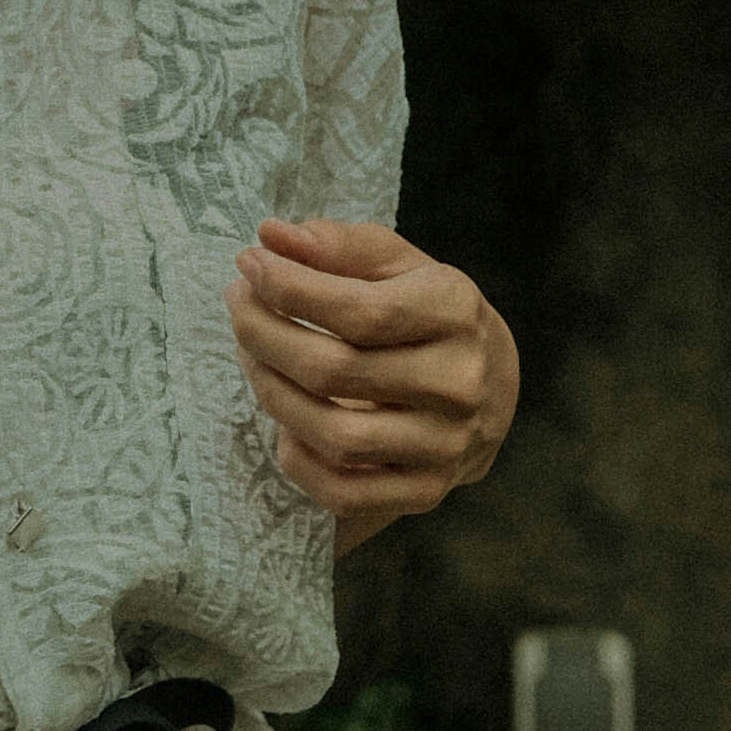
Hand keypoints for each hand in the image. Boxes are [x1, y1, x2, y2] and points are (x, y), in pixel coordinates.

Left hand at [226, 216, 518, 555]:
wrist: (492, 387)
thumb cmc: (428, 313)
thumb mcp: (398, 264)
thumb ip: (337, 246)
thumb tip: (271, 236)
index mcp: (455, 313)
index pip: (357, 310)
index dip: (289, 288)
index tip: (248, 264)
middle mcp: (459, 383)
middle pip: (335, 371)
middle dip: (265, 335)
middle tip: (238, 307)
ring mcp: (446, 446)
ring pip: (336, 436)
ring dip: (273, 395)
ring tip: (253, 357)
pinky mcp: (427, 491)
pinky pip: (345, 493)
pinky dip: (299, 462)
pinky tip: (285, 425)